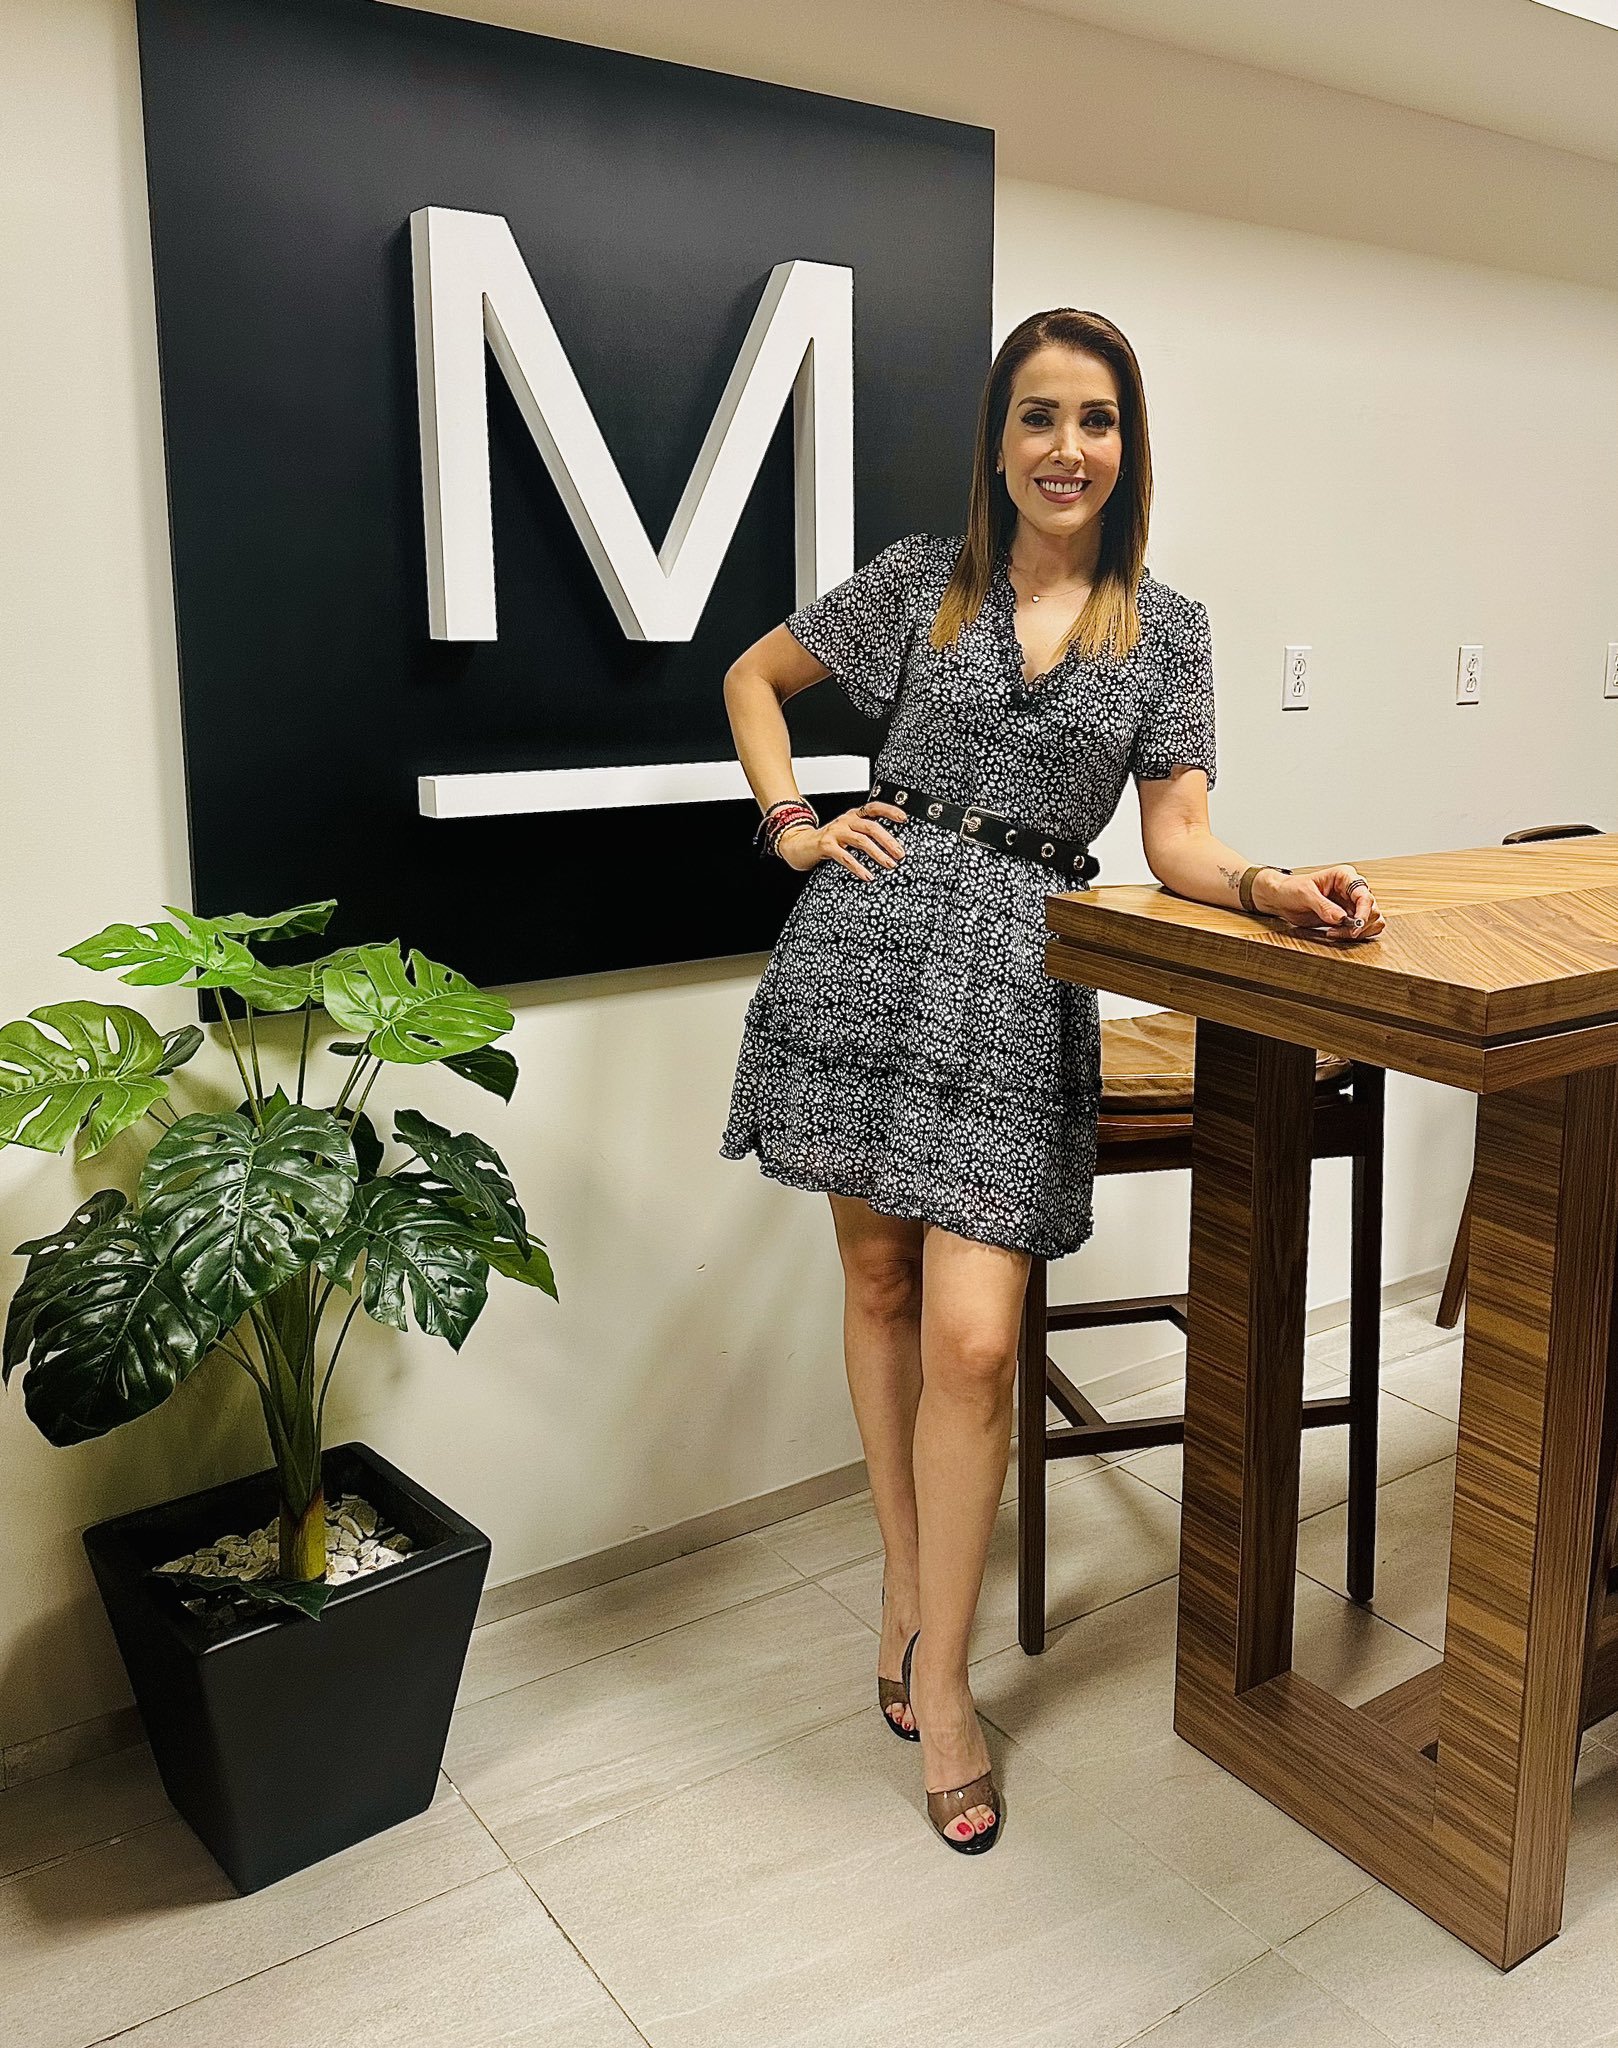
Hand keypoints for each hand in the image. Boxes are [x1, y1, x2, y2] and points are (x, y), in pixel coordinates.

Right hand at [780, 801, 908, 879]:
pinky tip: (867, 875)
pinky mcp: (826, 845)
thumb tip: (890, 847)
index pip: (874, 808)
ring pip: (861, 840)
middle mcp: (845, 821)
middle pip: (871, 826)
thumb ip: (864, 834)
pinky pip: (846, 856)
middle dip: (888, 840)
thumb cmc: (827, 841)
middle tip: (900, 853)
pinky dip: (858, 867)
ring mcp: (835, 832)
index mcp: (853, 815)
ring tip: (889, 864)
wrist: (799, 844)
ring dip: (878, 854)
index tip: (903, 818)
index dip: (890, 811)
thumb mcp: (847, 832)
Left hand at [1252, 864, 1384, 941]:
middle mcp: (1352, 889)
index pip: (1365, 895)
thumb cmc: (1291, 889)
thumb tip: (1341, 918)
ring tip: (1334, 933)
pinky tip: (1335, 934)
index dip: (1364, 912)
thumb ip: (1323, 906)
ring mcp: (1352, 904)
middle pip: (1372, 910)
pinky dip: (1354, 935)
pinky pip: (1363, 928)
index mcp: (1345, 877)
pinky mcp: (1348, 917)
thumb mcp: (1305, 895)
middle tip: (1337, 932)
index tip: (1355, 925)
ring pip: (1372, 921)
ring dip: (1357, 932)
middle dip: (1358, 925)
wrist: (1282, 898)